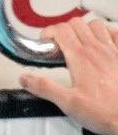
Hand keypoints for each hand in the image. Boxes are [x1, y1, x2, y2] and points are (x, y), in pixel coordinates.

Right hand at [20, 18, 117, 134]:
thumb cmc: (105, 111)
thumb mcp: (67, 103)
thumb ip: (44, 88)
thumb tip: (26, 78)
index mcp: (80, 58)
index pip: (61, 31)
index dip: (49, 32)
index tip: (45, 41)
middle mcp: (97, 50)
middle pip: (77, 24)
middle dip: (64, 29)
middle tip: (59, 43)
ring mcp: (113, 51)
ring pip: (97, 25)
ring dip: (85, 29)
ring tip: (80, 40)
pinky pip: (116, 33)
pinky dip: (108, 32)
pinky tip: (104, 41)